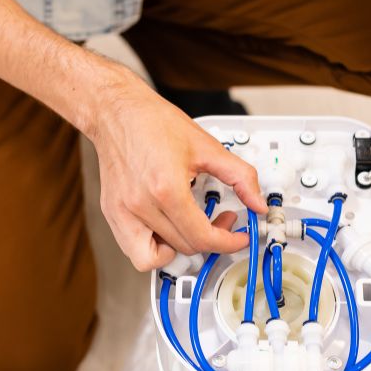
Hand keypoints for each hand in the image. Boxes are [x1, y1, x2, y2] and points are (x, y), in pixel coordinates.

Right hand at [87, 67, 266, 270]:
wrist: (117, 112)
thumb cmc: (154, 123)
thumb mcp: (207, 146)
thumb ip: (239, 176)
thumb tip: (258, 202)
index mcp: (166, 189)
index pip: (202, 237)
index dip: (228, 243)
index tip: (237, 237)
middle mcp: (142, 205)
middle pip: (185, 247)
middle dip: (211, 239)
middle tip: (219, 220)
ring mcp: (123, 212)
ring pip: (156, 258)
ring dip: (180, 249)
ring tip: (188, 230)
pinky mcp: (112, 214)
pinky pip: (133, 251)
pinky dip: (153, 250)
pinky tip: (165, 230)